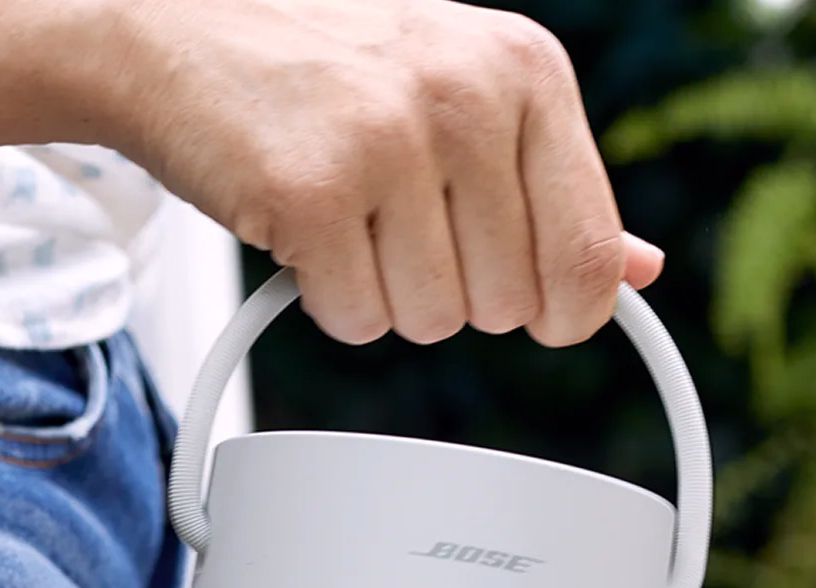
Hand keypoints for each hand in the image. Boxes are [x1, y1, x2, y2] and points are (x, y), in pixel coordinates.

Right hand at [94, 0, 662, 345]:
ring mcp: (388, 140)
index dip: (561, 311)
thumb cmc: (327, 77)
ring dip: (385, 297)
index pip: (590, 254)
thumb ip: (552, 186)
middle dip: (453, 294)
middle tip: (398, 229)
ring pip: (432, 321)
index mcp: (525, 69)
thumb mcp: (465, 100)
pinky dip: (328, 301)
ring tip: (348, 220)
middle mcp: (468, 94)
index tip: (529, 308)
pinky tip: (306, 233)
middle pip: (507, 306)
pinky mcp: (313, 191)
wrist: (178, 38)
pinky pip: (358, 321)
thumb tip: (638, 269)